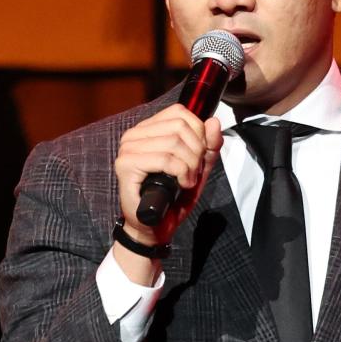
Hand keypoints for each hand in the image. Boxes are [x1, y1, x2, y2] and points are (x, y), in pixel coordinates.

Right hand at [113, 104, 221, 281]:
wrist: (153, 228)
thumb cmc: (171, 199)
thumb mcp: (197, 170)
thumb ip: (208, 147)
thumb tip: (214, 122)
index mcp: (148, 130)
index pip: (179, 113)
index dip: (198, 133)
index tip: (199, 157)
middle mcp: (134, 135)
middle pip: (180, 126)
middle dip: (197, 152)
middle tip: (193, 173)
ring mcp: (128, 149)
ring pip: (174, 142)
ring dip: (190, 165)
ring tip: (187, 180)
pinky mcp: (126, 165)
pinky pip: (165, 159)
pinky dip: (181, 172)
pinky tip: (181, 185)